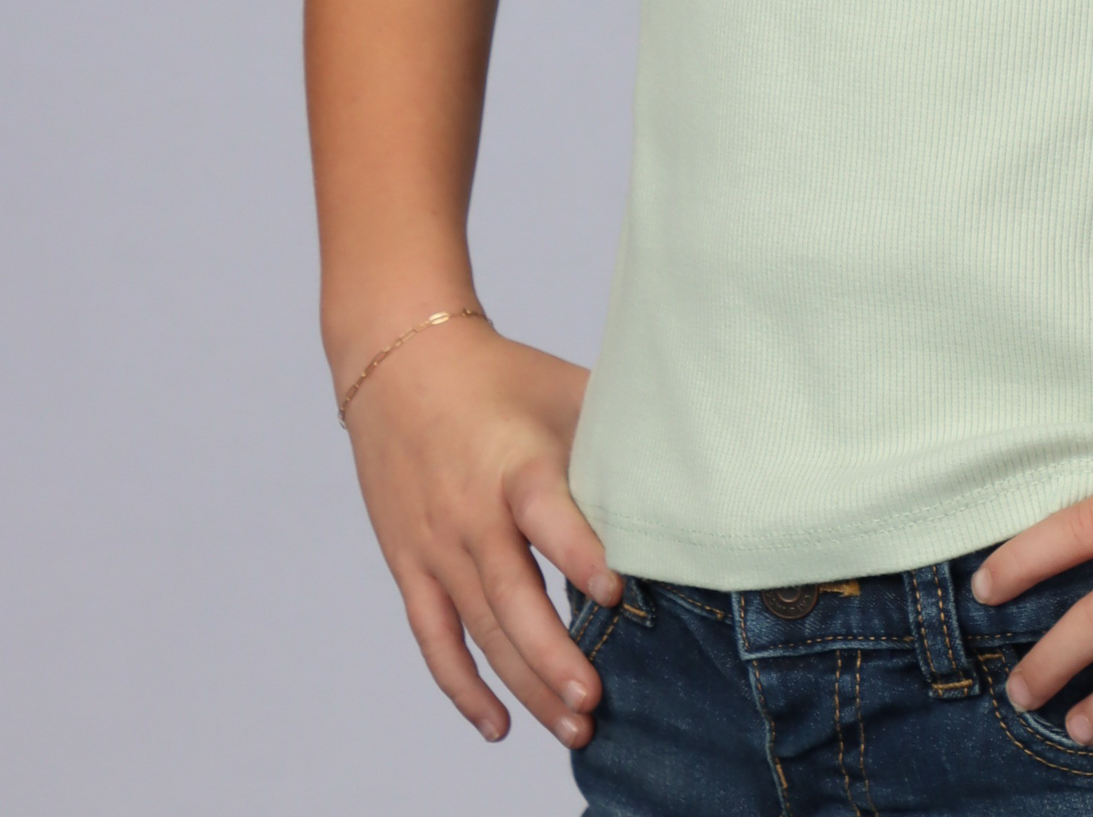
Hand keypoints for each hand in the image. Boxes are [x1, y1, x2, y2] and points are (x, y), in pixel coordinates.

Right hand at [341, 319, 623, 749]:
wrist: (400, 366)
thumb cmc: (501, 377)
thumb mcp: (563, 388)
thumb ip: (616, 433)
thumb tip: (692, 464)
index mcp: (514, 462)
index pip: (545, 514)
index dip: (578, 554)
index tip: (614, 593)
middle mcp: (470, 511)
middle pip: (510, 595)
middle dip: (553, 656)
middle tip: (596, 701)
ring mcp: (435, 545)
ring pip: (479, 630)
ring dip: (524, 684)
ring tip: (574, 726)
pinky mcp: (409, 565)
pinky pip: (434, 638)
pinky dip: (463, 687)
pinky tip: (499, 726)